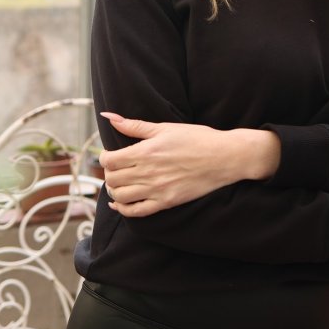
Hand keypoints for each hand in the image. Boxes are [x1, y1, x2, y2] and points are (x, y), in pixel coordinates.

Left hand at [99, 113, 279, 217]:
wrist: (224, 157)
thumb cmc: (197, 138)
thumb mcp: (165, 128)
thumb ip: (134, 125)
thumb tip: (109, 116)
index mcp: (145, 151)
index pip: (109, 160)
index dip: (104, 158)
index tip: (110, 155)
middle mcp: (148, 172)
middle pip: (112, 179)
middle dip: (109, 173)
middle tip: (116, 168)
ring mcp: (157, 190)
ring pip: (120, 197)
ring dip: (114, 191)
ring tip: (119, 183)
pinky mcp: (166, 202)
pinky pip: (136, 212)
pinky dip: (123, 209)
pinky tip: (120, 203)